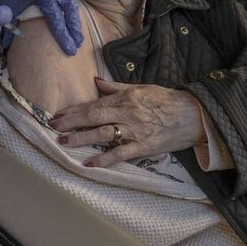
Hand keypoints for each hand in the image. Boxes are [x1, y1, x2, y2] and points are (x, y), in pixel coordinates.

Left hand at [0, 0, 83, 54]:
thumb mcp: (11, 6)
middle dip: (75, 30)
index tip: (72, 50)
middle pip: (71, 14)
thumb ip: (11, 25)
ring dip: (74, 6)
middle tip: (79, 42)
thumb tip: (5, 45)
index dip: (65, 39)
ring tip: (73, 16)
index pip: (58, 24)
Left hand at [49, 78, 205, 167]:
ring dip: (82, 138)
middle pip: (93, 117)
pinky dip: (105, 159)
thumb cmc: (166, 100)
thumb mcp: (141, 87)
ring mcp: (135, 130)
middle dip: (71, 122)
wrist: (193, 114)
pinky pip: (121, 153)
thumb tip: (96, 81)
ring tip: (64, 142)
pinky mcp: (144, 146)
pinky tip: (90, 164)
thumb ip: (116, 87)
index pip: (94, 104)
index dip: (74, 110)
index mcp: (125, 98)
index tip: (58, 115)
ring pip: (103, 134)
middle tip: (53, 127)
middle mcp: (127, 113)